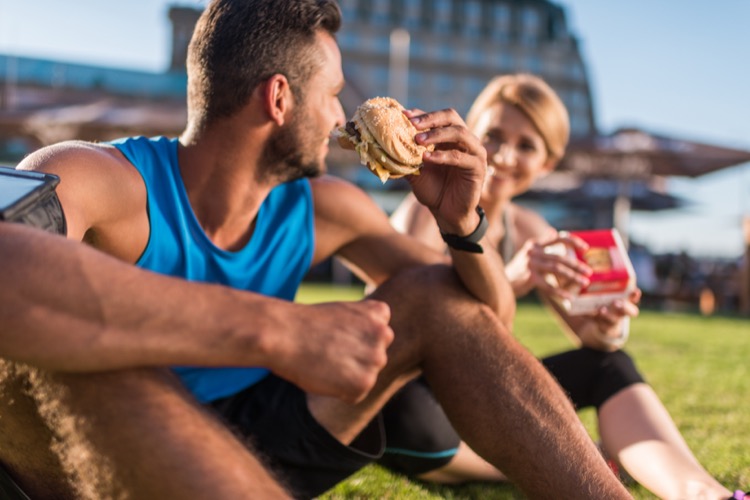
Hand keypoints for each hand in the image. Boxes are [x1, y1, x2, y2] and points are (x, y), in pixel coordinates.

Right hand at [270, 299, 393, 403]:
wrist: (283, 333)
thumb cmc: (306, 323)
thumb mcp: (344, 312)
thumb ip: (364, 326)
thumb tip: (370, 350)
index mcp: (379, 313)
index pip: (378, 336)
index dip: (355, 338)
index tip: (336, 333)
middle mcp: (383, 334)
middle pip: (375, 357)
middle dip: (356, 359)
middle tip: (329, 350)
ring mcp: (376, 359)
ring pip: (367, 377)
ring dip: (349, 376)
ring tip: (326, 361)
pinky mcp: (364, 382)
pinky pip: (355, 395)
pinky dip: (340, 392)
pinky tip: (325, 375)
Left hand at [404, 108, 486, 235]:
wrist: (447, 214)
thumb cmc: (433, 190)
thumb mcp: (416, 170)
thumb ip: (407, 156)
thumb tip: (384, 143)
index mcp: (451, 137)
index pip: (438, 117)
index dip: (422, 114)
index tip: (403, 115)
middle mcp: (466, 140)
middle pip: (451, 118)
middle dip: (430, 119)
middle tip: (412, 124)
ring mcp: (475, 152)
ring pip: (459, 133)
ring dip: (437, 134)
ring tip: (417, 141)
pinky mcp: (478, 168)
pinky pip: (460, 157)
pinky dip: (442, 156)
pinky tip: (427, 158)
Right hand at [523, 233, 592, 299]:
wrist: (503, 282)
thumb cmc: (519, 269)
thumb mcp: (529, 253)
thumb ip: (541, 244)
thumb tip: (553, 232)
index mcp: (534, 244)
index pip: (557, 238)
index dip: (573, 241)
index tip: (586, 248)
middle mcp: (532, 252)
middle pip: (559, 257)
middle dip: (576, 265)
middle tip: (589, 271)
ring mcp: (530, 264)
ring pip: (557, 269)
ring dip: (573, 276)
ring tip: (584, 282)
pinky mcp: (529, 277)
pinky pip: (548, 285)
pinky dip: (560, 292)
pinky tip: (569, 297)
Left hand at [578, 289, 641, 350]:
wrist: (605, 323)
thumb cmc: (608, 302)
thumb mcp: (609, 293)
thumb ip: (605, 284)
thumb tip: (592, 264)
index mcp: (626, 302)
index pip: (634, 298)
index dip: (635, 295)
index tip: (636, 291)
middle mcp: (623, 312)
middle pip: (629, 311)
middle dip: (623, 307)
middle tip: (616, 302)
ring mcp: (614, 321)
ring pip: (613, 319)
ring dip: (607, 314)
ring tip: (601, 310)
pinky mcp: (603, 327)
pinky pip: (597, 323)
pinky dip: (590, 317)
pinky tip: (583, 314)